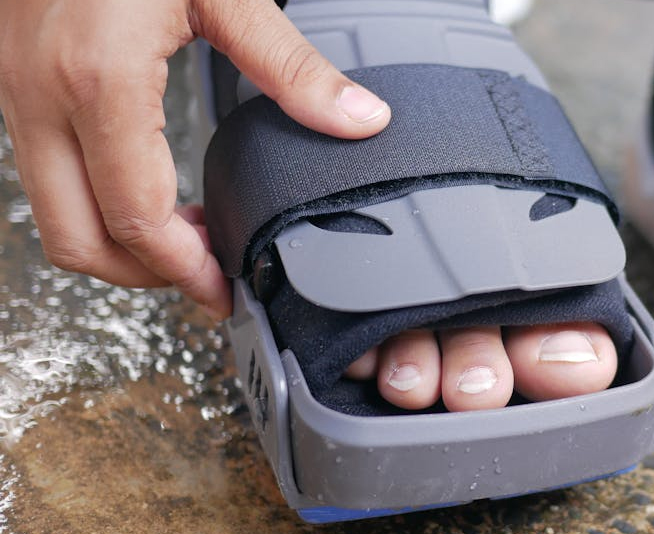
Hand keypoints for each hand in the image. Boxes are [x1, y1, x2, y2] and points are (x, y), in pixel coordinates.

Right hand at [0, 0, 390, 319]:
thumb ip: (291, 66)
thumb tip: (358, 119)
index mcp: (97, 82)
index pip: (135, 219)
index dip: (184, 271)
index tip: (224, 289)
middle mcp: (40, 97)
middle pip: (78, 240)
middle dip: (144, 277)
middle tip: (206, 279)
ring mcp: (15, 92)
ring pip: (54, 214)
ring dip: (119, 244)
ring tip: (186, 242)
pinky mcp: (14, 82)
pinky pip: (46, 175)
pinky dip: (97, 204)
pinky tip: (148, 192)